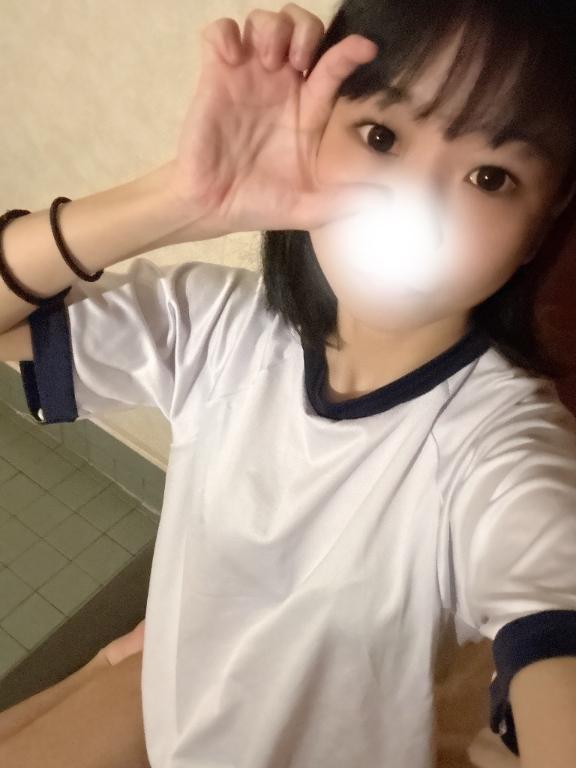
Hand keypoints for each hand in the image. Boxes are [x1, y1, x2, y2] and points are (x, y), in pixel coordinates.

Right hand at [171, 3, 378, 235]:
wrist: (213, 208)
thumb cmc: (260, 203)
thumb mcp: (308, 207)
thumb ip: (345, 201)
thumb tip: (387, 201)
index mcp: (308, 109)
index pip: (333, 65)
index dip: (351, 51)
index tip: (365, 49)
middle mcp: (280, 86)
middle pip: (300, 26)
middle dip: (304, 29)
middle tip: (298, 60)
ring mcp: (247, 78)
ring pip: (263, 21)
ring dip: (270, 28)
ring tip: (269, 62)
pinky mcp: (215, 76)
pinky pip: (218, 33)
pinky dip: (226, 34)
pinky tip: (232, 58)